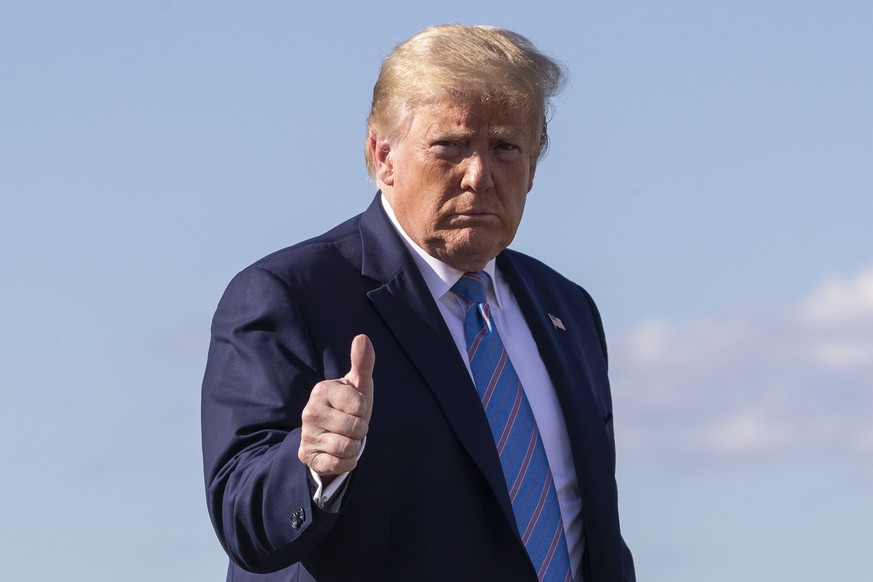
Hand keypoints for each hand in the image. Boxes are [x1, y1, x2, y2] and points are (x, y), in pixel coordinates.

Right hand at [298, 335, 374, 479]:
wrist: (332, 435)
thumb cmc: (350, 406)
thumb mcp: (358, 385)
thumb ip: (363, 362)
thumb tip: (362, 337)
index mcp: (322, 390)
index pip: (359, 406)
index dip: (364, 410)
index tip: (355, 409)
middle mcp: (310, 411)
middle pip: (355, 428)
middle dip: (360, 430)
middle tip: (351, 426)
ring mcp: (307, 434)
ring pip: (348, 447)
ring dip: (355, 446)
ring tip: (346, 438)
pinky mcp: (307, 456)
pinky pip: (338, 464)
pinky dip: (347, 462)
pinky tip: (341, 453)